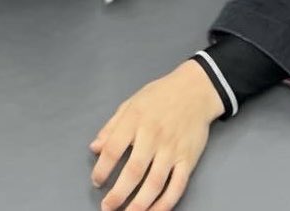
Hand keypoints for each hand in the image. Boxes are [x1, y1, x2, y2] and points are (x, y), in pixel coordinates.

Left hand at [89, 60, 223, 210]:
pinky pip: (177, 186)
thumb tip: (94, 148)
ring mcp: (172, 149)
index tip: (97, 181)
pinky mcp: (188, 159)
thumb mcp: (130, 103)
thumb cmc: (159, 95)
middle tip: (107, 207)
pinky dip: (166, 204)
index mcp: (135, 120)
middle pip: (134, 171)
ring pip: (155, 183)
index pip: (113, 149)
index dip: (102, 169)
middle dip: (118, 193)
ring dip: (140, 204)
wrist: (194, 90)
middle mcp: (153, 136)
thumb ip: (112, 127)